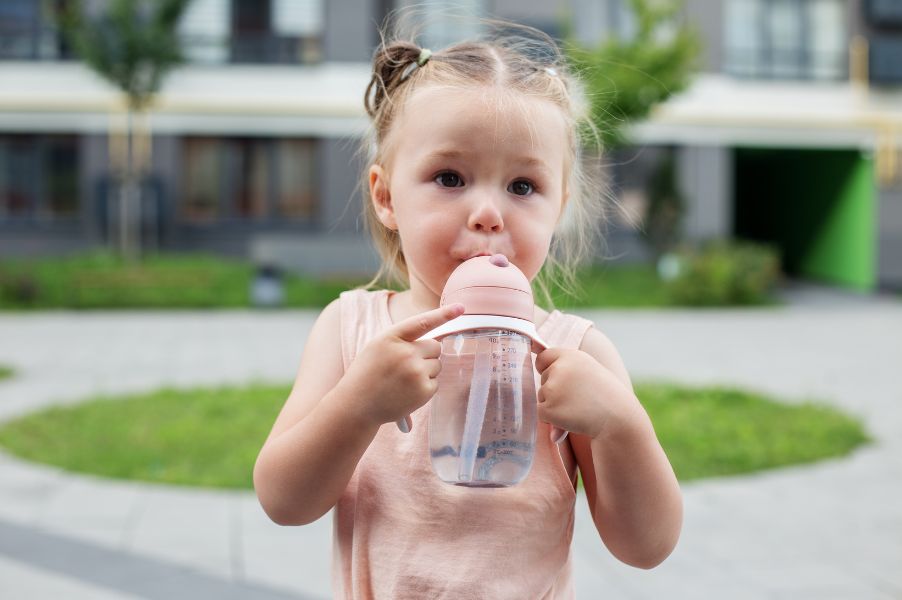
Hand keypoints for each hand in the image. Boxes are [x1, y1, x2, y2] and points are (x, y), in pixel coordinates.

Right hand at [340, 302, 464, 427]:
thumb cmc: (368, 373)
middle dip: (427, 354)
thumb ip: (403, 339)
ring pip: (437, 365)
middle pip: (435, 346)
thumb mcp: (378, 347)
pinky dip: (425, 387)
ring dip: (426, 371)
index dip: (444, 314)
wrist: (356, 405)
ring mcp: (415, 372)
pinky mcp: (423, 391)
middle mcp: (405, 353)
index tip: (460, 308)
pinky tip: (407, 392)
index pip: (422, 322)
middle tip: (407, 365)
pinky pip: (435, 383)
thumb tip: (437, 342)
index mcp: (391, 338)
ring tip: (403, 381)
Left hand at [534, 348, 636, 439]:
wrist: (618, 419)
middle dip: (555, 390)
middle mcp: (559, 368)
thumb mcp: (588, 369)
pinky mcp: (548, 408)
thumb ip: (565, 364)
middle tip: (580, 398)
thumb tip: (532, 348)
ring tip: (578, 409)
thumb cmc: (605, 395)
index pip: (543, 357)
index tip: (560, 379)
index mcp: (570, 356)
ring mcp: (552, 388)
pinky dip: (551, 419)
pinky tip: (571, 419)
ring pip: (541, 397)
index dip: (547, 368)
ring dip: (554, 405)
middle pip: (543, 380)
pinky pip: (540, 413)